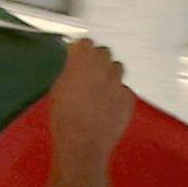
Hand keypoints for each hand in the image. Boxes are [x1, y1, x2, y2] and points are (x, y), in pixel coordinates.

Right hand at [48, 40, 130, 159]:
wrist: (82, 142)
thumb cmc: (64, 118)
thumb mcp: (58, 89)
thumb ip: (70, 72)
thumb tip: (75, 67)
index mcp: (81, 60)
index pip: (86, 43)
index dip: (83, 52)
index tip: (80, 58)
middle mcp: (102, 66)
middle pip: (104, 53)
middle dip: (98, 62)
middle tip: (90, 77)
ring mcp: (118, 81)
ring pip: (117, 69)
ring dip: (109, 77)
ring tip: (100, 94)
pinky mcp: (129, 96)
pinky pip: (124, 90)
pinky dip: (118, 96)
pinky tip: (108, 108)